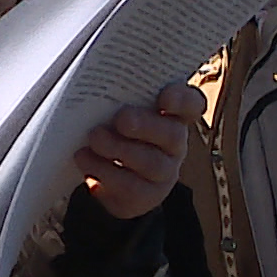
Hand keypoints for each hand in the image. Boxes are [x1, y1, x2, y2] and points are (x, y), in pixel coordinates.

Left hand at [75, 83, 202, 219]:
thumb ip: (116, 96)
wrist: (106, 179)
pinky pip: (131, 186)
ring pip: (152, 163)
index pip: (191, 104)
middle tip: (121, 119)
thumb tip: (94, 81)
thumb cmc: (113, 131)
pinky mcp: (146, 195)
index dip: (182, 100)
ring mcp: (164, 172)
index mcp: (171, 116)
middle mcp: (173, 144)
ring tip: (95, 138)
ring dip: (120, 149)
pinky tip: (85, 158)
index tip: (165, 97)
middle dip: (146, 125)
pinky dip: (104, 171)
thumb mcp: (116, 110)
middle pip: (173, 135)